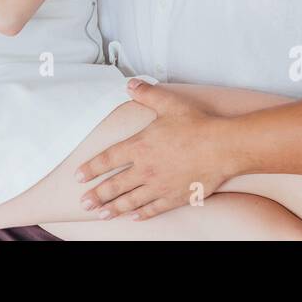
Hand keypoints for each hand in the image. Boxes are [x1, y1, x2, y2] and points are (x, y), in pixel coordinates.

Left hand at [75, 79, 231, 221]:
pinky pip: (153, 209)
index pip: (108, 160)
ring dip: (113, 208)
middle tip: (84, 202)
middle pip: (114, 185)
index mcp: (140, 146)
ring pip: (130, 201)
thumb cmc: (196, 124)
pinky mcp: (175, 197)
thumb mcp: (168, 103)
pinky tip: (133, 217)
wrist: (222, 147)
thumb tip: (131, 84)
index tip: (79, 176)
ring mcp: (159, 186)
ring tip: (101, 214)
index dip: (91, 168)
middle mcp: (145, 169)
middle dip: (97, 195)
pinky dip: (141, 214)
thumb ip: (146, 94)